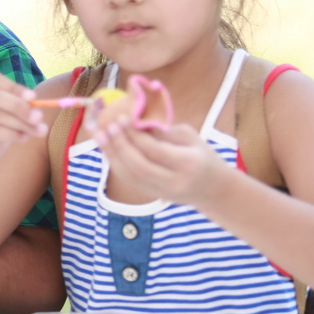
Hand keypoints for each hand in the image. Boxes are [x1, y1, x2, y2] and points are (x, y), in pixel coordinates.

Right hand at [0, 72, 46, 187]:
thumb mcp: (5, 121)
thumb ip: (17, 112)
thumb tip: (38, 107)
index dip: (13, 86)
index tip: (33, 97)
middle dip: (19, 105)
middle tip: (39, 116)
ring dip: (21, 123)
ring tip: (37, 131)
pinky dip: (13, 134)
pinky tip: (23, 139)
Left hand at [95, 120, 227, 205]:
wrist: (214, 190)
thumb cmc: (202, 156)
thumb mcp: (190, 137)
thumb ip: (163, 130)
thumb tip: (135, 119)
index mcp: (188, 164)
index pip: (155, 151)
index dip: (135, 135)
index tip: (122, 117)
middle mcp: (174, 182)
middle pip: (139, 166)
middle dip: (120, 145)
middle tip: (108, 126)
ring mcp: (162, 192)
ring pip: (130, 176)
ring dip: (112, 154)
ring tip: (99, 135)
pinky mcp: (153, 195)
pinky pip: (129, 180)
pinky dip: (116, 163)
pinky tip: (107, 148)